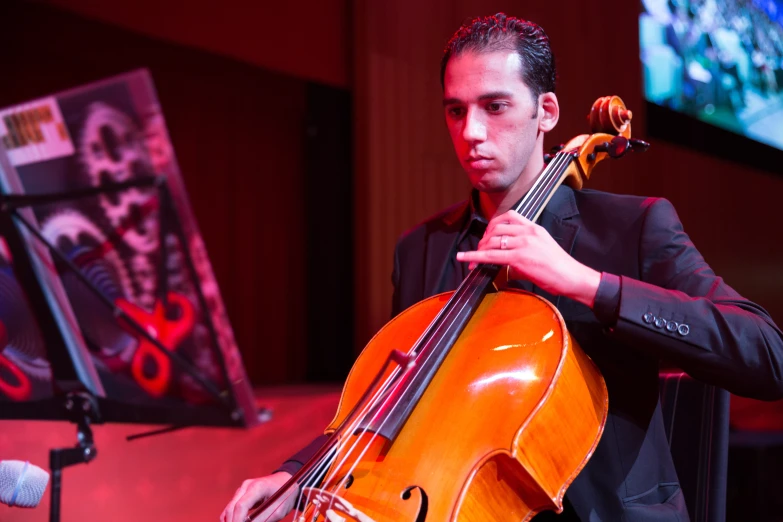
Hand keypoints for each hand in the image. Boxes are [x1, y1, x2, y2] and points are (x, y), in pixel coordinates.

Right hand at [221, 471, 296, 521]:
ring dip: (232, 520)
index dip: (237, 521)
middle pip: (232, 507)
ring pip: (230, 508)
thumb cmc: (286, 494)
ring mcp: (243, 488)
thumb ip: (262, 520)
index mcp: (258, 487)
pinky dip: (232, 517)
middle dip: (233, 521)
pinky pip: (232, 507)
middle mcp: (247, 486)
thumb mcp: (278, 511)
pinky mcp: (242, 493)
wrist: (287, 481)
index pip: (241, 506)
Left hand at [455, 210, 600, 306]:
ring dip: (479, 249)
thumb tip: (507, 261)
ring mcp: (523, 244)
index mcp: (534, 228)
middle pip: (496, 228)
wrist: (572, 277)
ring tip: (473, 259)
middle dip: (484, 238)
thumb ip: (524, 249)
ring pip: (492, 241)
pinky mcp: (519, 258)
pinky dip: (475, 256)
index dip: (494, 224)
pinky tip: (465, 258)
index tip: (488, 233)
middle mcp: (528, 232)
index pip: (510, 216)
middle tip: (479, 249)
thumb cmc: (560, 268)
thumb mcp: (542, 249)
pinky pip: (491, 255)